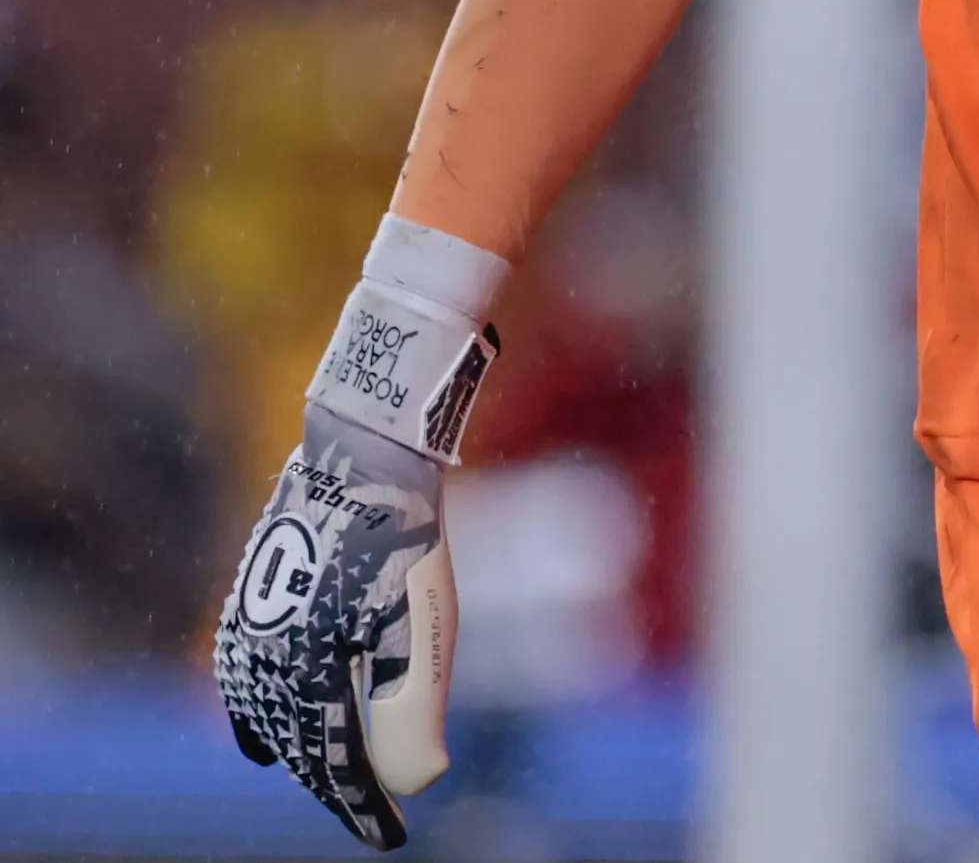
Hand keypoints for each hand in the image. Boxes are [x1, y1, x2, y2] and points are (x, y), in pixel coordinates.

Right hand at [217, 415, 458, 849]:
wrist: (360, 460)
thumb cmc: (401, 545)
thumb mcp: (425, 628)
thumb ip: (415, 710)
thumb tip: (419, 782)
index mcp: (303, 678)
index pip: (335, 765)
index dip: (363, 808)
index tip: (389, 840)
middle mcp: (261, 668)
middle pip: (300, 747)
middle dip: (334, 785)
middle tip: (370, 817)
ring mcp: (246, 638)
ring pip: (272, 719)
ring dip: (303, 754)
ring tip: (334, 784)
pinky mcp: (248, 611)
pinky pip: (248, 688)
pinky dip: (264, 721)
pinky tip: (265, 744)